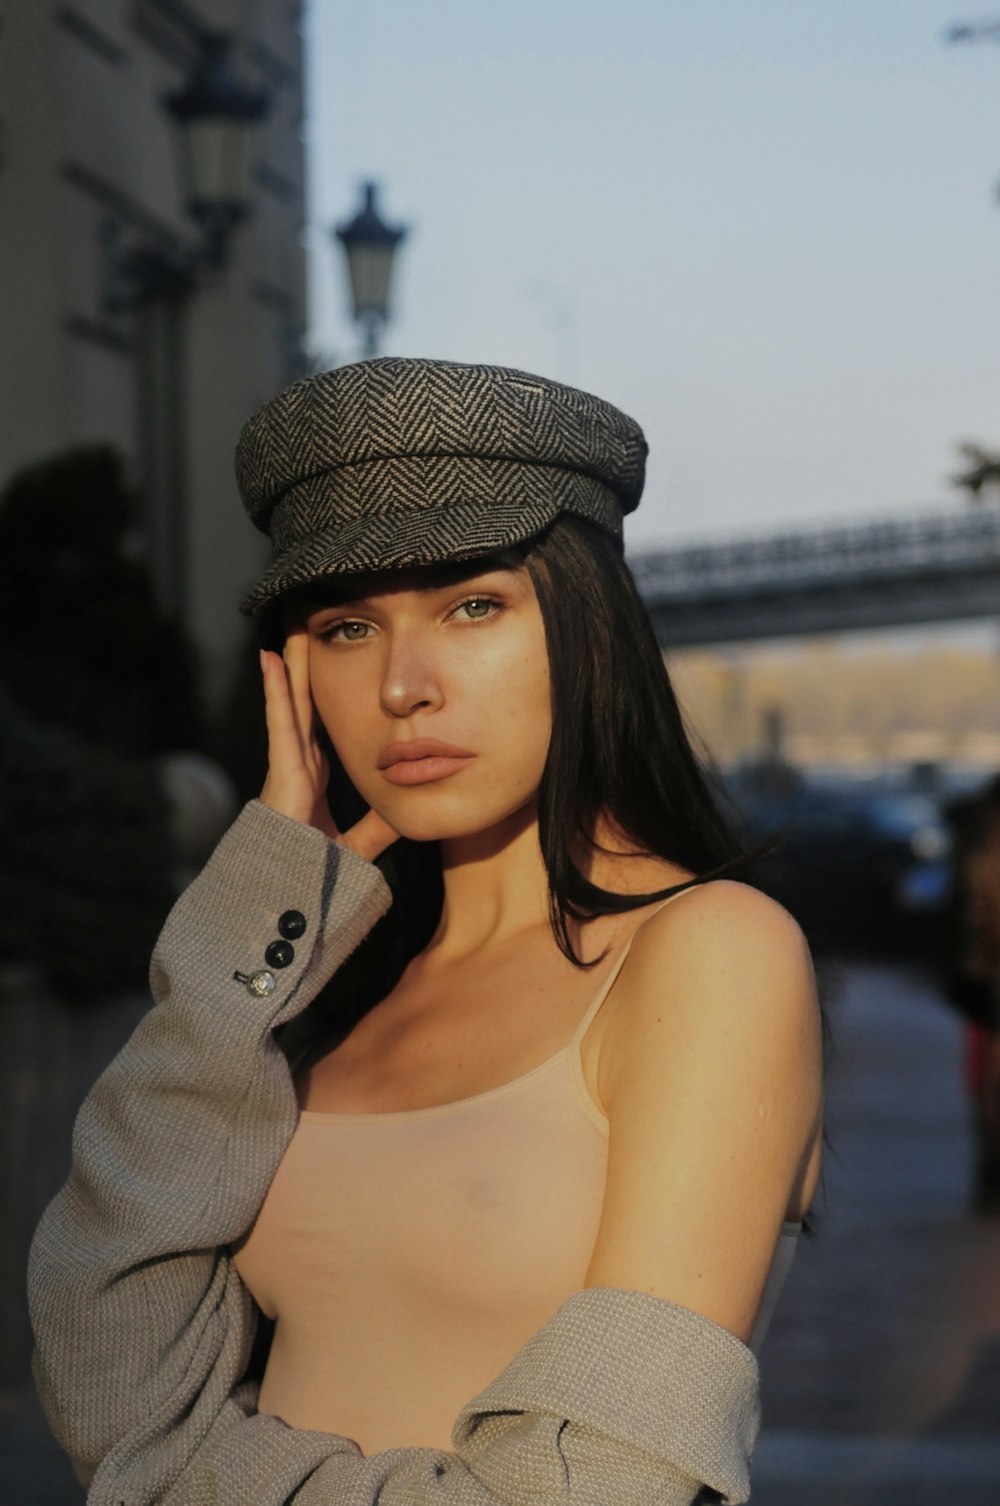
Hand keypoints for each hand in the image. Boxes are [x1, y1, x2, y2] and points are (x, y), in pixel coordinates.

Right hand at [258, 631, 399, 863]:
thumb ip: (378, 829)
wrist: (287, 901)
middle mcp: (298, 765)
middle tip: (308, 629)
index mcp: (314, 778)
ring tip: (291, 626)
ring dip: (290, 664)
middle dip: (306, 669)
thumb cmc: (312, 877)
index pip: (322, 726)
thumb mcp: (356, 846)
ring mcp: (287, 766)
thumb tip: (409, 813)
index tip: (333, 666)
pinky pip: (280, 721)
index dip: (325, 696)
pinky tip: (273, 656)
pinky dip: (276, 688)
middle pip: (305, 704)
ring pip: (290, 703)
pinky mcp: (282, 771)